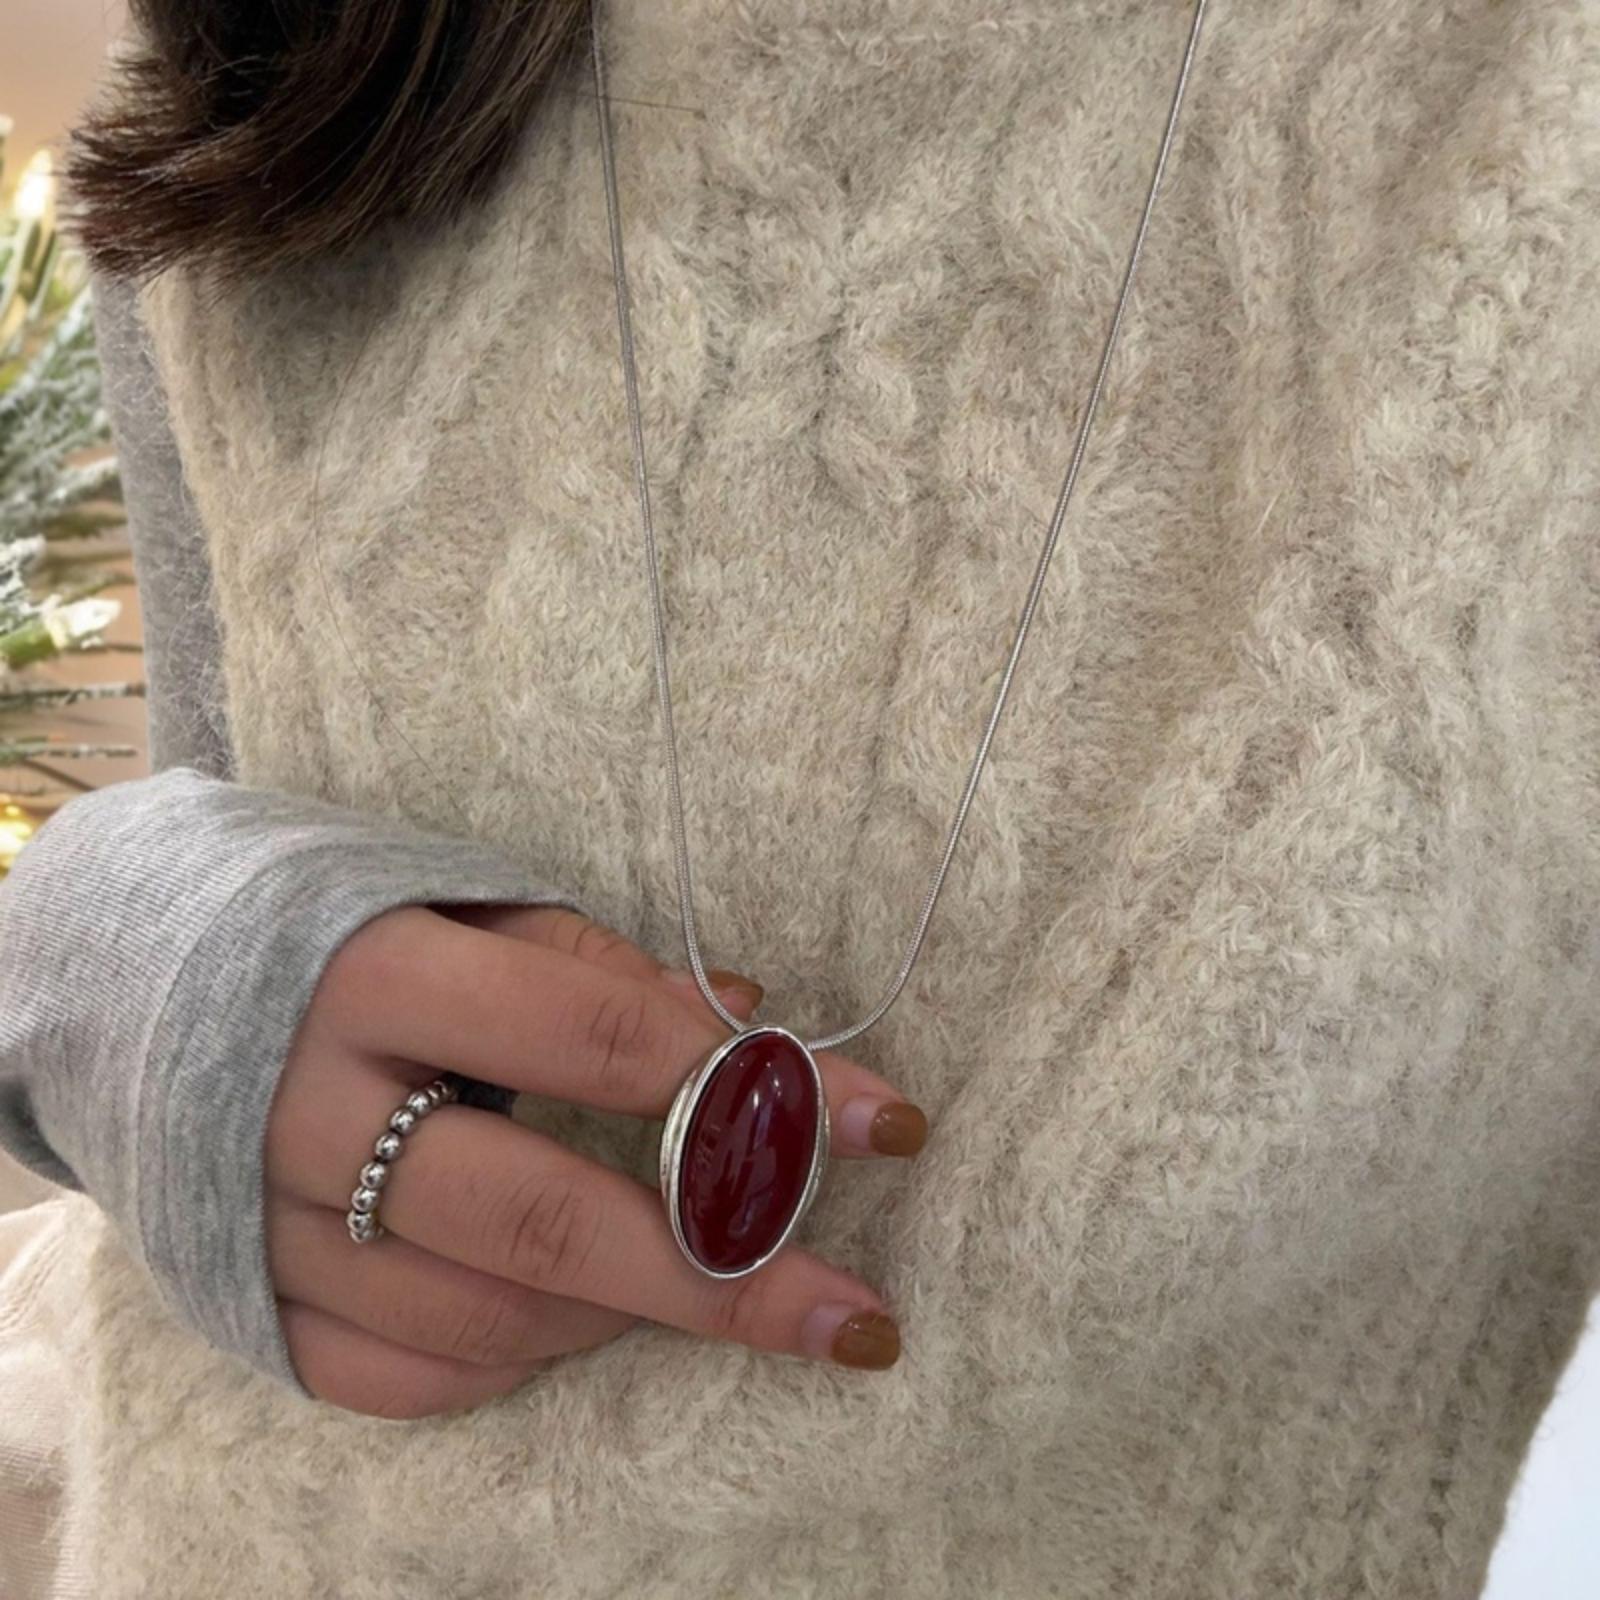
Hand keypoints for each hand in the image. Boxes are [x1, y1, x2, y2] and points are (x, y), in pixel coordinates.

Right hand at [264, 904, 928, 1417]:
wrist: (139, 977)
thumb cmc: (342, 924)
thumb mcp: (465, 901)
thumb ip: (600, 966)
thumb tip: (750, 1017)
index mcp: (378, 972)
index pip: (602, 1034)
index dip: (754, 1082)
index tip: (887, 1122)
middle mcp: (313, 1107)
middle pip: (547, 1220)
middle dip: (722, 1277)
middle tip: (854, 1321)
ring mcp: (268, 1222)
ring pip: (488, 1316)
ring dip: (622, 1309)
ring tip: (691, 1279)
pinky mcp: (245, 1307)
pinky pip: (404, 1379)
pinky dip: (511, 1362)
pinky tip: (568, 1322)